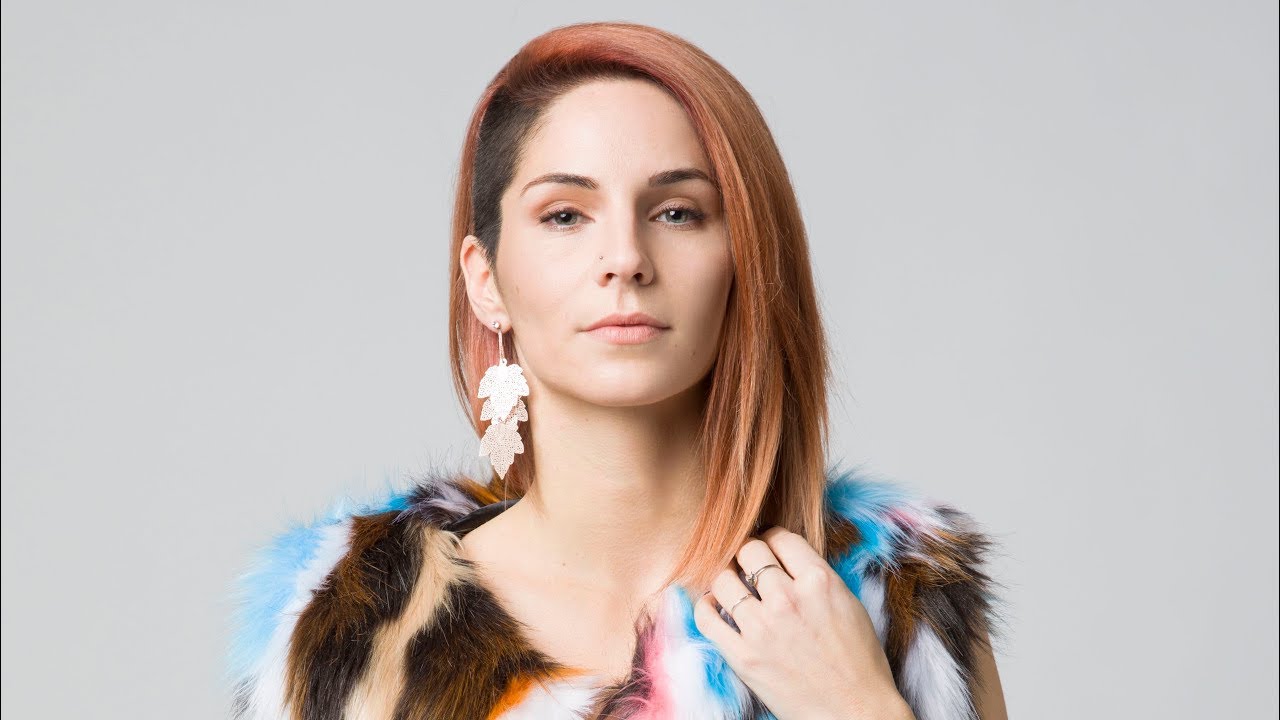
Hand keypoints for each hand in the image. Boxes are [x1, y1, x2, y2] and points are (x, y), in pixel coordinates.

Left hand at [693, 526, 914, 719]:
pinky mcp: (743, 657)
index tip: (767, 545)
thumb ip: (816, 576)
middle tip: (748, 563)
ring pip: (723, 579)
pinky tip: (715, 606)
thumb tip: (785, 558)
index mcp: (819, 582)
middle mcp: (787, 599)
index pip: (780, 537)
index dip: (771, 537)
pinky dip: (706, 606)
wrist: (855, 712)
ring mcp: (762, 628)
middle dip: (747, 553)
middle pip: (748, 551)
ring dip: (725, 577)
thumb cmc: (858, 661)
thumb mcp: (848, 603)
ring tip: (731, 584)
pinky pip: (706, 618)